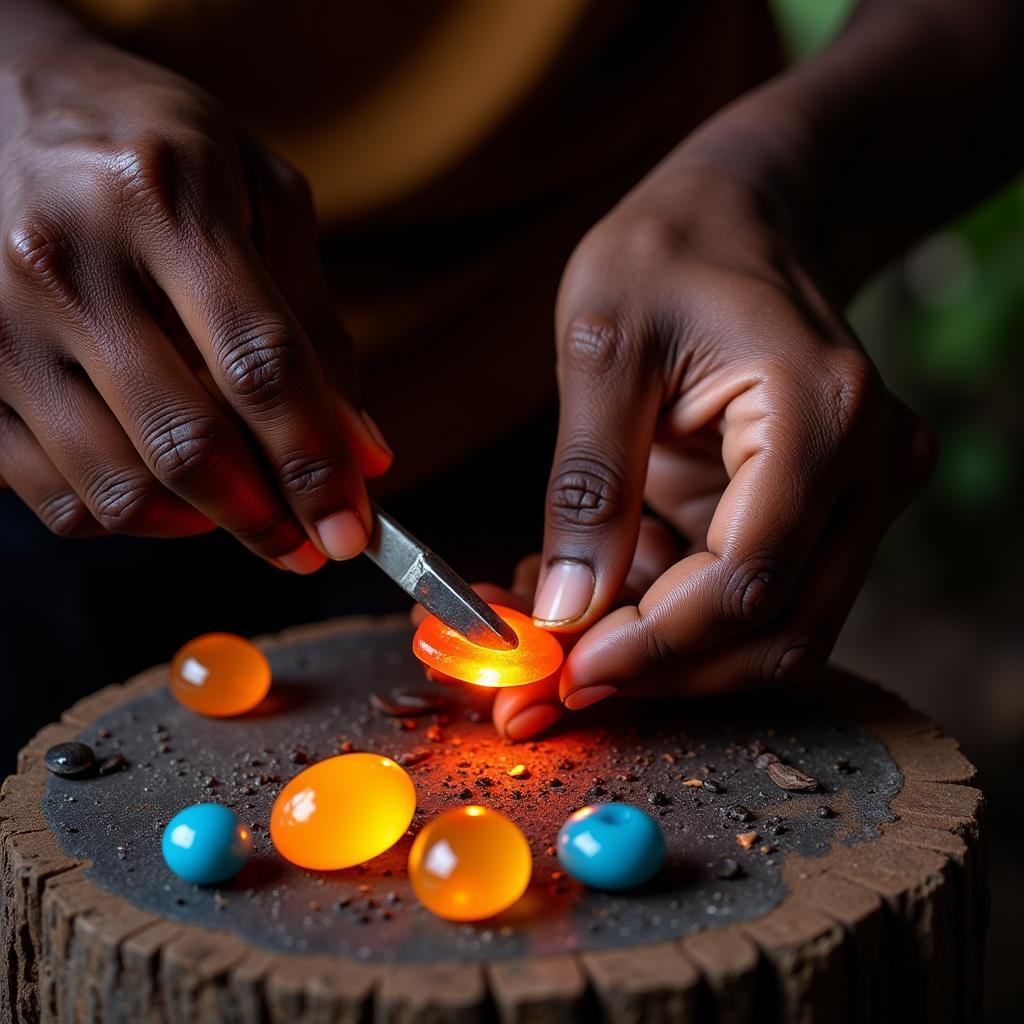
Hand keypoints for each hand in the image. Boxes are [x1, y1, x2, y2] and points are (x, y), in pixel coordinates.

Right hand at [0, 32, 389, 567]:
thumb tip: (365, 453)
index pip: (260, 365)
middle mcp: (68, 261)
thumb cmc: (155, 149)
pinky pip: (52, 494)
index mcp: (165, 200)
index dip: (316, 464)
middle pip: (186, 443)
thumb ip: (316, 326)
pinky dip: (126, 518)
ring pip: (114, 488)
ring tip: (246, 513)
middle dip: (266, 520)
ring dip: (200, 527)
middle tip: (308, 547)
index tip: (351, 531)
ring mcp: (0, 321)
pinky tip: (169, 496)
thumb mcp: (260, 199)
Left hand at [512, 169, 934, 734]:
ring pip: (774, 631)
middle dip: (659, 673)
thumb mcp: (601, 345)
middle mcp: (867, 468)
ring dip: (665, 656)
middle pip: (777, 630)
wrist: (737, 215)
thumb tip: (565, 611)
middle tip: (551, 688)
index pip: (749, 580)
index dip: (653, 646)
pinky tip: (598, 593)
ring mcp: (857, 496)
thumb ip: (588, 481)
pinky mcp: (821, 511)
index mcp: (822, 415)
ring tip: (562, 636)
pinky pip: (754, 597)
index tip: (563, 670)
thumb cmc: (670, 251)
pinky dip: (673, 619)